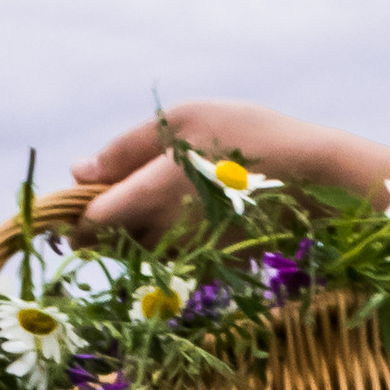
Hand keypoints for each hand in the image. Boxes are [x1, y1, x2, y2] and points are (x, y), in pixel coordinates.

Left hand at [68, 100, 337, 238]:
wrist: (314, 179)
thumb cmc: (246, 137)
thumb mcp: (180, 122)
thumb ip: (124, 150)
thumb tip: (79, 175)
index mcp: (149, 197)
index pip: (88, 226)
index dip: (75, 215)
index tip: (82, 197)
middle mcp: (164, 236)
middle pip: (109, 246)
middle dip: (104, 224)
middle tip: (124, 191)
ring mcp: (190, 257)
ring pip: (141, 253)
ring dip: (139, 231)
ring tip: (170, 193)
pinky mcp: (215, 268)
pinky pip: (176, 259)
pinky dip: (173, 240)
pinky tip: (197, 210)